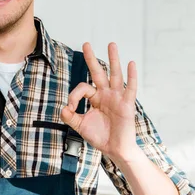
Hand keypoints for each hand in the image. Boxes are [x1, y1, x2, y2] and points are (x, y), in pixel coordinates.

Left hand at [60, 42, 141, 162]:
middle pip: (98, 72)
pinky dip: (131, 76)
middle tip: (86, 44)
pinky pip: (130, 88)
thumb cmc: (100, 136)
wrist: (114, 149)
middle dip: (92, 59)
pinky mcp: (127, 104)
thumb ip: (70, 117)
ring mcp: (117, 97)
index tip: (71, 108)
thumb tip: (63, 108)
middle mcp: (106, 94)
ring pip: (114, 74)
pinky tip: (130, 63)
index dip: (74, 95)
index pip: (83, 87)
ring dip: (113, 59)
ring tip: (111, 44)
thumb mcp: (81, 126)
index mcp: (96, 98)